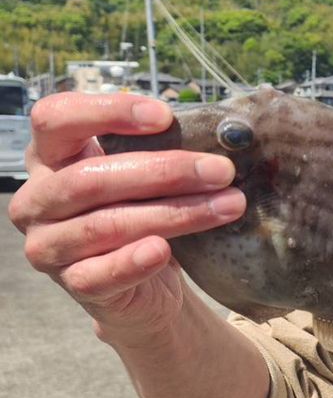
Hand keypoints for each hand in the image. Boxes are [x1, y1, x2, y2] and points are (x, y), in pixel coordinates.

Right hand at [8, 93, 245, 349]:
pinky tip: (163, 250)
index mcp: (50, 157)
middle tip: (222, 170)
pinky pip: (99, 273)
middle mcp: (37, 199)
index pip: (56, 119)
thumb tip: (223, 134)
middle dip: (164, 172)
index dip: (107, 112)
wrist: (146, 285)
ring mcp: (48, 245)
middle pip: (89, 178)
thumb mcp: (145, 176)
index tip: (165, 117)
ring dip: (174, 213)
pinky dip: (133, 261)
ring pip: (104, 225)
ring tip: (228, 205)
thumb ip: (161, 151)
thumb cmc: (142, 212)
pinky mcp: (70, 284)